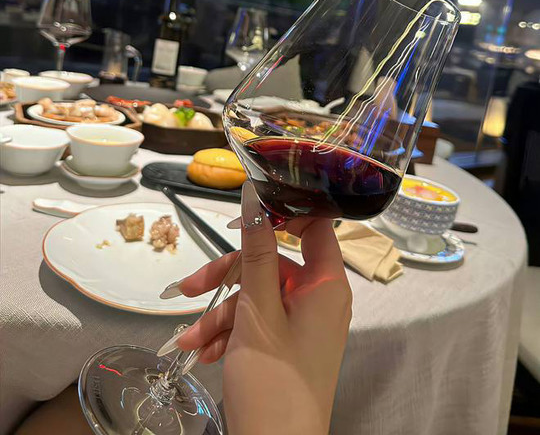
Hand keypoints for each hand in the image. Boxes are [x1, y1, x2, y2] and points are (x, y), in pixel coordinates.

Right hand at [176, 182, 351, 434]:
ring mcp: (302, 324)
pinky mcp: (285, 345)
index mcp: (326, 284)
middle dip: (227, 278)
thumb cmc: (274, 380)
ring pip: (256, 297)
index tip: (247, 215)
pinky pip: (256, 323)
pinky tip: (203, 352)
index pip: (315, 227)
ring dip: (219, 315)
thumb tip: (255, 200)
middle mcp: (319, 299)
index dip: (283, 215)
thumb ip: (256, 253)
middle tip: (191, 288)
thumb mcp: (258, 311)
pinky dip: (228, 333)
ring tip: (189, 340)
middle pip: (271, 265)